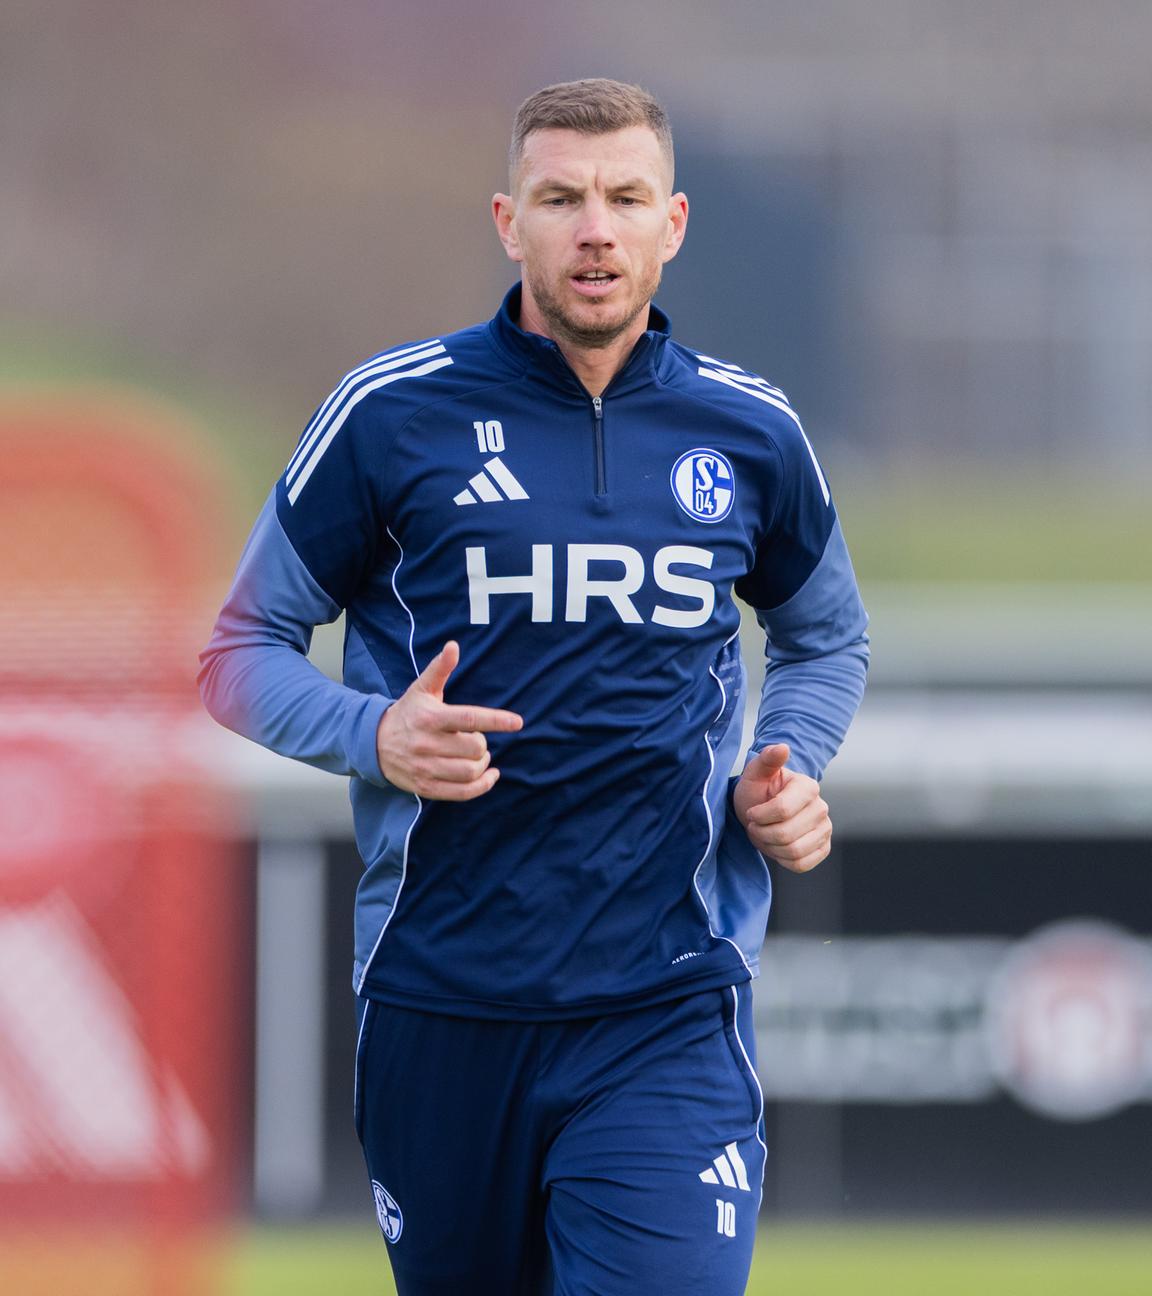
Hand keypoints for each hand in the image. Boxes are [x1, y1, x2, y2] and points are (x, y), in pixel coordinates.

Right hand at [376, 640, 522, 799]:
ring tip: (479, 756)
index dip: (496, 720)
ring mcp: (425, 767)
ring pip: (470, 771)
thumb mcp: (421, 689)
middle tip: (477, 740)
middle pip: (474, 748)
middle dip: (482, 744)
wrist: (373, 743)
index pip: (469, 718)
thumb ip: (440, 668)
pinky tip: (489, 776)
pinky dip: (482, 786)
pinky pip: (462, 793)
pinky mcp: (425, 787)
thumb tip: (453, 646)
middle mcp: (427, 743)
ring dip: (483, 764)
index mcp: (430, 717)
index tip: (517, 722)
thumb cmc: (407, 712)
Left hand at [732, 743, 831, 872]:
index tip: (752, 812)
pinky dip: (783, 860)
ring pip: (793, 851)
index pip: (782, 810)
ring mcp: (825, 829)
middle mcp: (821, 807)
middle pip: (786, 834)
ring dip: (771, 847)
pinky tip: (777, 846)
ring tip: (765, 834)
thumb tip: (783, 748)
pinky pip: (802, 865)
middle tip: (755, 826)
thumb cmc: (758, 790)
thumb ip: (766, 759)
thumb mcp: (755, 774)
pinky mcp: (823, 847)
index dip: (759, 816)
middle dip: (762, 833)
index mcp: (807, 787)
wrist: (763, 809)